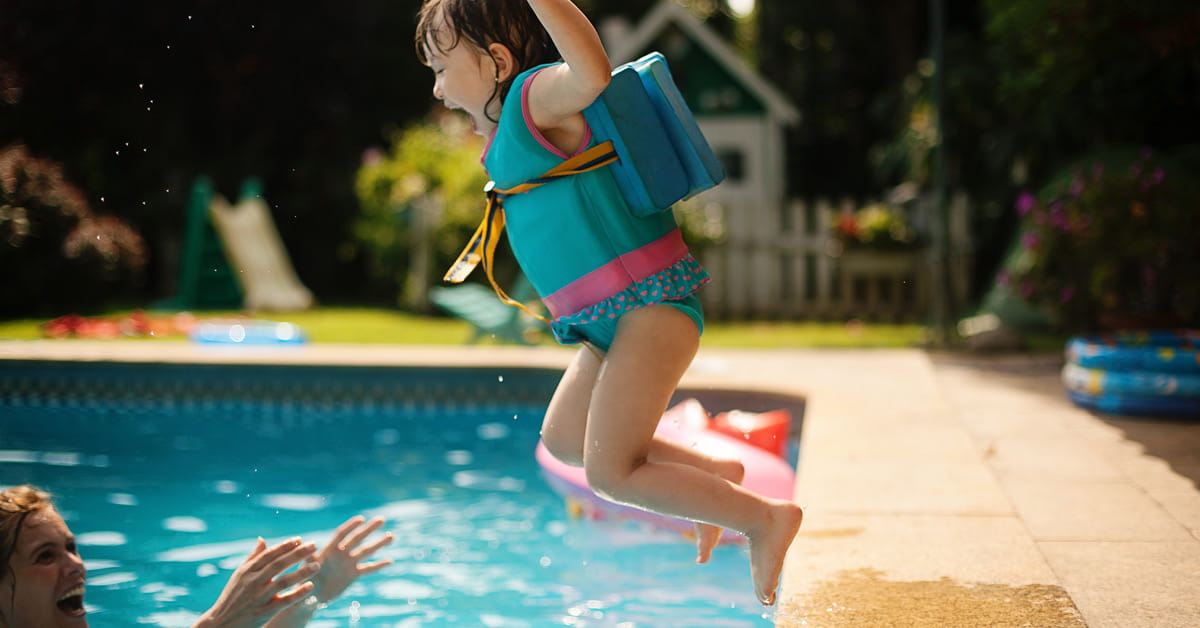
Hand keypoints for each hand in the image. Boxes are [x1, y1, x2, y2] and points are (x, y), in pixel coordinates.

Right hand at [192, 537, 319, 627]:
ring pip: (283, 582)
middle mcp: (252, 582)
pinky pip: (283, 602)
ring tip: (317, 565)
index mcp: (246, 572)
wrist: (219, 624)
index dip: (284, 546)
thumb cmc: (232, 598)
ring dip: (301, 572)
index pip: (268, 555)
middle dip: (297, 554)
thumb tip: (262, 539)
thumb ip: (252, 558)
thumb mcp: (239, 576)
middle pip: (278, 564)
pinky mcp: (263, 612)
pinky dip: (297, 593)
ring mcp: (258, 597)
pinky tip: (310, 587)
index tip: (300, 539)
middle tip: (314, 545)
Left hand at [310, 515, 393, 603]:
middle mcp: (340, 554)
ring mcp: (348, 563)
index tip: (361, 519)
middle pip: (357, 538)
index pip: (341, 534)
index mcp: (327, 550)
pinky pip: (367, 569)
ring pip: (366, 551)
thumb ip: (308, 565)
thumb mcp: (303, 573)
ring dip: (378, 543)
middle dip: (369, 529)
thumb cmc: (302, 582)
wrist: (308, 596)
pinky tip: (389, 561)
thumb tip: (310, 560)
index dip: (350, 527)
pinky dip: (378, 565)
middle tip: (381, 520)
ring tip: (391, 536)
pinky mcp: (352, 575)